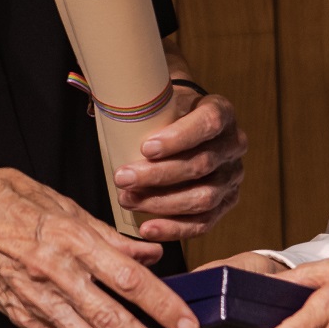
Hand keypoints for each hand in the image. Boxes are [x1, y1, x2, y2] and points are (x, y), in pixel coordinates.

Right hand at [0, 167, 199, 327]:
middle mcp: (56, 274)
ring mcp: (39, 301)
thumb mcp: (59, 201)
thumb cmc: (7, 202)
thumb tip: (150, 252)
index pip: (124, 276)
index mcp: (70, 238)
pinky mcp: (24, 320)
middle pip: (108, 318)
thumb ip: (107, 233)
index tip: (187, 324)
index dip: (158, 303)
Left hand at [113, 86, 245, 240]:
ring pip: (203, 197)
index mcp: (221, 112)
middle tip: (123, 178)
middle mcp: (233, 145)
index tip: (145, 148)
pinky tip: (148, 228)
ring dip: (161, 203)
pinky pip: (204, 222)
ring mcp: (232, 176)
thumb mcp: (160, 99)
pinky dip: (175, 228)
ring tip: (128, 199)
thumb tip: (95, 108)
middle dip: (157, 176)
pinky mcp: (226, 202)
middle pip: (200, 165)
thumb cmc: (166, 112)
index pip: (208, 124)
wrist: (185, 123)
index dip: (178, 138)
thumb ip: (139, 103)